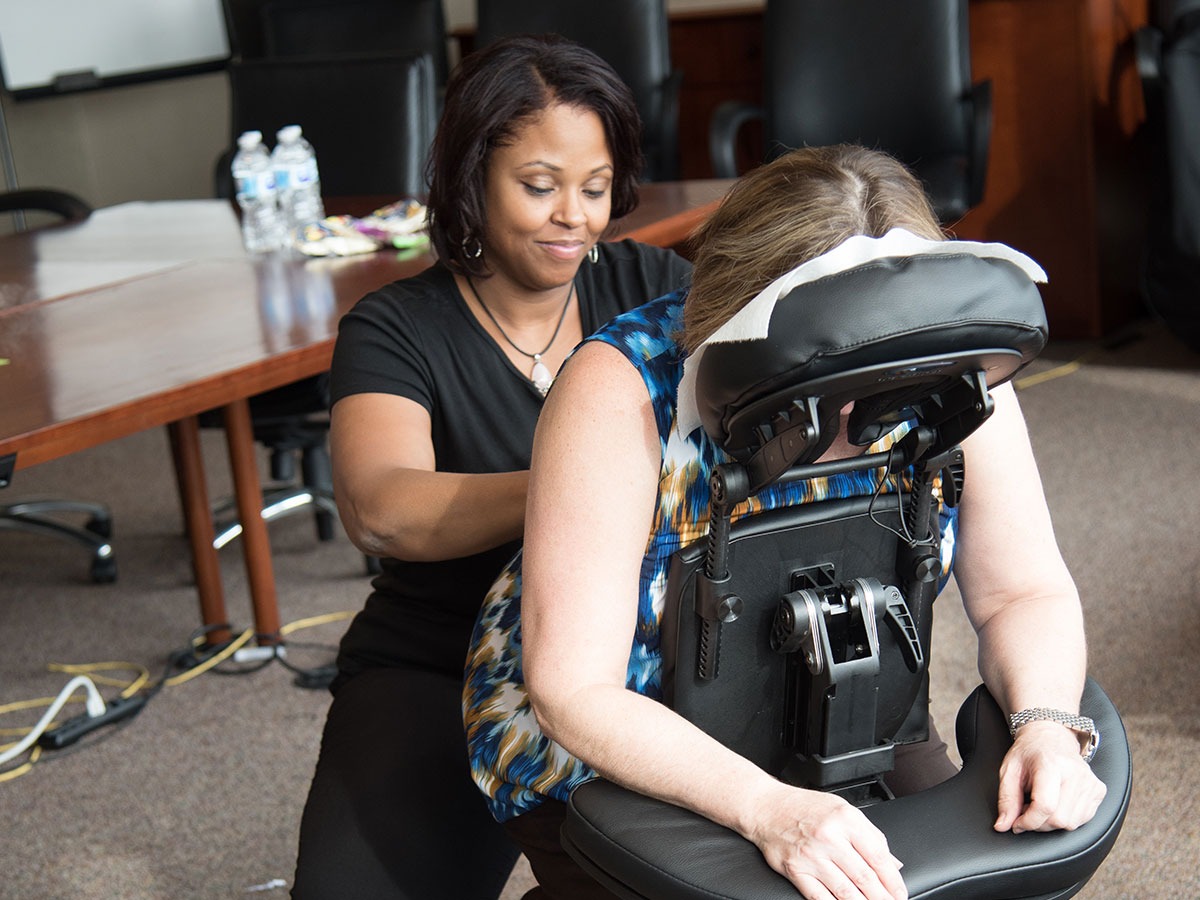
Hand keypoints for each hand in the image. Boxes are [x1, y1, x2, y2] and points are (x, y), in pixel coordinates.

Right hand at [749, 783, 906, 899]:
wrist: (766, 806)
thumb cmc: (804, 807)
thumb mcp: (842, 810)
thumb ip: (869, 836)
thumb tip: (893, 864)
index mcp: (846, 819)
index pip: (878, 857)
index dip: (893, 881)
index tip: (900, 893)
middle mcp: (829, 837)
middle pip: (865, 878)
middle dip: (883, 898)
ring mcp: (811, 855)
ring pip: (846, 891)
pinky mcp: (795, 870)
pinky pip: (820, 897)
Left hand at [994, 721, 1106, 833]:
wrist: (1052, 738)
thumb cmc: (1029, 753)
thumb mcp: (1009, 771)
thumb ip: (1006, 800)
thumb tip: (1003, 826)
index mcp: (1051, 764)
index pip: (1045, 806)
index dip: (1028, 822)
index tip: (1017, 823)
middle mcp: (1076, 773)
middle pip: (1058, 820)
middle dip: (1038, 823)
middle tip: (1027, 808)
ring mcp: (1091, 782)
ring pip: (1071, 824)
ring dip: (1051, 822)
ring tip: (1041, 804)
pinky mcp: (1099, 791)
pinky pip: (1082, 820)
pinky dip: (1065, 819)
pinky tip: (1056, 804)